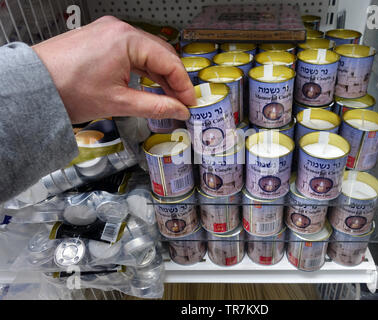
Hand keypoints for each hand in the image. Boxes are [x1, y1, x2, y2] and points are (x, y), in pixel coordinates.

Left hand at [32, 16, 194, 123]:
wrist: (33, 85)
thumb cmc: (68, 89)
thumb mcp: (119, 102)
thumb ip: (155, 105)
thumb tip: (179, 110)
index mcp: (127, 39)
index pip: (169, 61)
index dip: (183, 84)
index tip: (189, 102)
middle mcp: (120, 29)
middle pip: (161, 54)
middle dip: (173, 79)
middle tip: (181, 102)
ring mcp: (109, 32)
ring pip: (147, 53)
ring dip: (159, 75)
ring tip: (168, 97)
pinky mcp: (102, 39)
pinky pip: (132, 52)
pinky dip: (143, 69)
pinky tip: (149, 84)